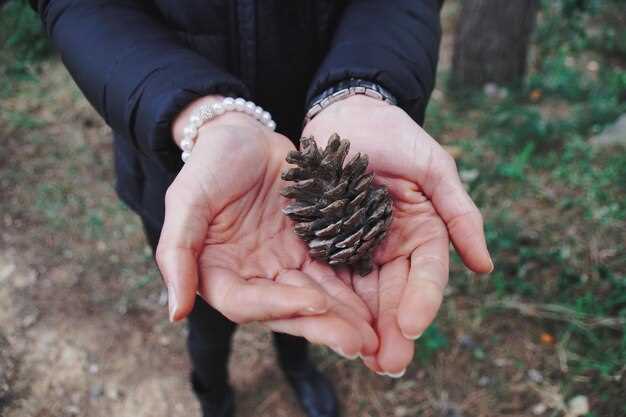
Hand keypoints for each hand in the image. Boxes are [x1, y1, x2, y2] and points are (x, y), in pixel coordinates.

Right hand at [156, 98, 377, 357]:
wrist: (243, 136)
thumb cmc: (209, 164)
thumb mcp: (186, 200)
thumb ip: (178, 253)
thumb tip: (175, 312)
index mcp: (219, 273)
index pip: (246, 302)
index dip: (279, 305)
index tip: (315, 303)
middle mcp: (253, 276)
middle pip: (287, 309)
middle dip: (322, 326)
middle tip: (358, 342)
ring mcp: (283, 264)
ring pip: (315, 296)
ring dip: (343, 317)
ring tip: (374, 335)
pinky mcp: (309, 248)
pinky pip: (332, 272)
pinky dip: (352, 289)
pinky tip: (375, 304)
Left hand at [302, 95, 492, 374]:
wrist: (346, 113)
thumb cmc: (395, 135)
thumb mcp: (435, 169)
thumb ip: (460, 213)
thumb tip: (486, 267)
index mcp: (422, 231)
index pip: (426, 274)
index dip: (422, 301)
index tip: (411, 327)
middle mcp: (392, 246)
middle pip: (395, 294)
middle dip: (392, 329)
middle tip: (387, 363)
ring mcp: (359, 247)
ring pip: (364, 294)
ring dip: (363, 326)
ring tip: (359, 356)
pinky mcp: (327, 242)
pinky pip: (330, 276)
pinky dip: (332, 301)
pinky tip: (326, 323)